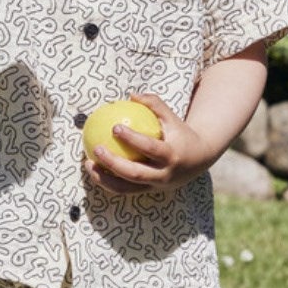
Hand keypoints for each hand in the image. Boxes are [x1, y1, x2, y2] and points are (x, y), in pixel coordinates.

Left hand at [83, 92, 218, 195]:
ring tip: (88, 163)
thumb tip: (131, 95)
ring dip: (104, 178)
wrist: (199, 160)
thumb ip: (154, 104)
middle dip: (113, 163)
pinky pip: (124, 189)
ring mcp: (155, 186)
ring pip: (126, 188)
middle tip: (96, 148)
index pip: (150, 149)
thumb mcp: (172, 118)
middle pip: (135, 173)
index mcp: (172, 156)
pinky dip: (107, 181)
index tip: (115, 127)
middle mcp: (164, 175)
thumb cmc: (181, 134)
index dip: (132, 139)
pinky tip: (94, 169)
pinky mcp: (148, 192)